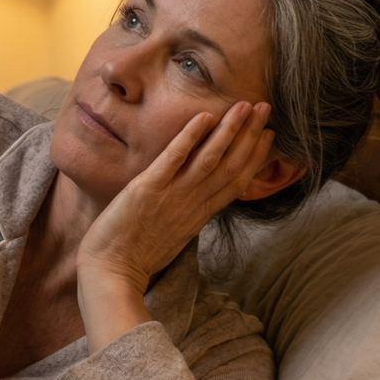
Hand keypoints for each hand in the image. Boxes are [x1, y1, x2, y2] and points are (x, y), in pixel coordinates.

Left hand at [76, 101, 273, 351]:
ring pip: (210, 158)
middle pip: (231, 166)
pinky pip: (173, 159)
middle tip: (266, 108)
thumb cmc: (135, 258)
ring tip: (245, 106)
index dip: (254, 158)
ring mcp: (172, 196)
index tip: (268, 136)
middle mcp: (192, 204)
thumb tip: (197, 201)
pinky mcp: (147, 189)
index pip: (236, 182)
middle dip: (250, 135)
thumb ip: (187, 215)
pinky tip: (204, 118)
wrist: (110, 273)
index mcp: (199, 215)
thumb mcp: (173, 236)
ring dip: (229, 131)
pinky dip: (190, 138)